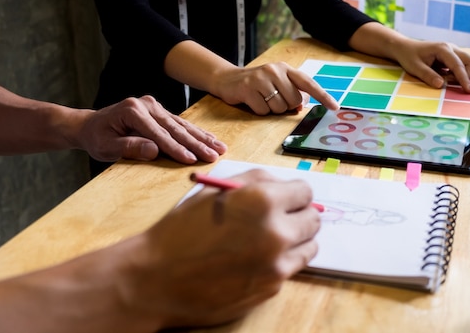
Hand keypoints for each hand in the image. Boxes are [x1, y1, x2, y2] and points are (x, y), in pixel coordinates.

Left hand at [77, 96, 226, 162]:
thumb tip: (154, 150)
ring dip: (202, 138)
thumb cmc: (97, 138)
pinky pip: (181, 124)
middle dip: (196, 144)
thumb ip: (129, 147)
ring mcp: (155, 106)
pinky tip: (210, 139)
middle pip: (175, 128)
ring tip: (220, 148)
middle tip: (213, 156)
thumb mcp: (106, 147)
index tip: (190, 160)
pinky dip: (196, 133)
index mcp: (133, 110)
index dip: (175, 148)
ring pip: (182, 125)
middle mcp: (147, 104)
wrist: (91, 125)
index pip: (159, 134)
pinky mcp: (160, 111)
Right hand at [128, 169, 320, 327]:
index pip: (305, 192)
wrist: (157, 279)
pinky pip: (291, 268)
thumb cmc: (182, 231)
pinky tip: (256, 260)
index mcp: (262, 200)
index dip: (294, 194)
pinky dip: (281, 262)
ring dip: (296, 240)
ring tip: (269, 241)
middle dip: (298, 216)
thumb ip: (256, 181)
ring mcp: (277, 263)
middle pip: (313, 219)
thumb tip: (285, 184)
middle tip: (280, 219)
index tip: (287, 199)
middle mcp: (276, 231)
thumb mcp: (216, 192)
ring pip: (309, 246)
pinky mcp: (272, 288)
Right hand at [215, 62, 339, 114]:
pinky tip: (252, 101)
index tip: (335, 107)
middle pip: (293, 100)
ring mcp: (261, 79)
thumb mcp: (277, 83)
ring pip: (279, 108)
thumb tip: (300, 105)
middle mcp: (275, 70)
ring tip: (261, 99)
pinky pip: (263, 111)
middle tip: (272, 98)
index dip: (323, 96)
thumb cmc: (258, 84)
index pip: (308, 83)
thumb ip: (292, 92)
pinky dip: (259, 111)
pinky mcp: (248, 89)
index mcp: (285, 68)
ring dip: (271, 109)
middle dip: (285, 105)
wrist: (228, 79)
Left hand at [393, 40, 469, 92]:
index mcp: (443, 49)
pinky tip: (443, 76)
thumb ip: (428, 76)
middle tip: (447, 82)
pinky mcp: (452, 57)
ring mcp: (453, 52)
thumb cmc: (408, 56)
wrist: (405, 48)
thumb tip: (441, 85)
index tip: (468, 91)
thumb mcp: (415, 68)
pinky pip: (461, 67)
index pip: (458, 65)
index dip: (464, 79)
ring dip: (459, 76)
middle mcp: (451, 48)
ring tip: (442, 79)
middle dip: (465, 76)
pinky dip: (455, 75)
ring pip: (467, 64)